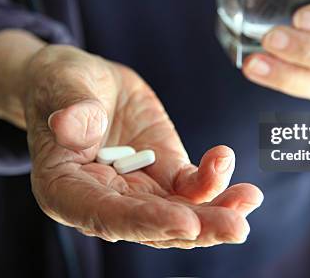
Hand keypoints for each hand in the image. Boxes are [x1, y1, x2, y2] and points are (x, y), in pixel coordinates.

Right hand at [22, 45, 262, 247]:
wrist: (84, 81)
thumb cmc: (60, 85)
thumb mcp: (61, 88)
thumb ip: (70, 110)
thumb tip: (68, 124)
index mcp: (66, 190)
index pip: (107, 217)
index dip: (146, 223)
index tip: (186, 222)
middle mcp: (105, 200)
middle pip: (154, 226)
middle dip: (197, 227)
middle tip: (236, 226)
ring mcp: (139, 189)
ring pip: (181, 213)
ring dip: (217, 211)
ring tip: (250, 198)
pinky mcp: (165, 172)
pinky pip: (193, 186)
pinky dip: (216, 179)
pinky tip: (228, 160)